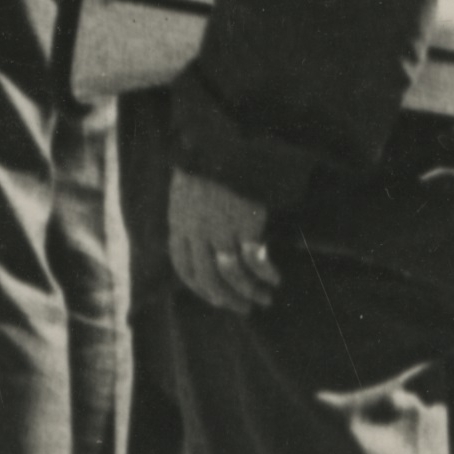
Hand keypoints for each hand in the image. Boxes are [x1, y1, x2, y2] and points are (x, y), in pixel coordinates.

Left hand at [168, 165, 281, 318]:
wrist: (220, 145)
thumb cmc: (207, 168)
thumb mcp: (186, 196)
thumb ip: (189, 222)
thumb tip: (201, 246)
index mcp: (179, 226)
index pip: (185, 269)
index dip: (200, 289)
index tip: (218, 299)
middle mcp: (196, 233)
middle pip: (207, 279)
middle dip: (227, 299)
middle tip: (245, 309)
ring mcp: (219, 230)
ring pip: (231, 275)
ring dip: (249, 292)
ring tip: (265, 298)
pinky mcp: (244, 225)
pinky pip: (254, 261)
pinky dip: (265, 274)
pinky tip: (275, 278)